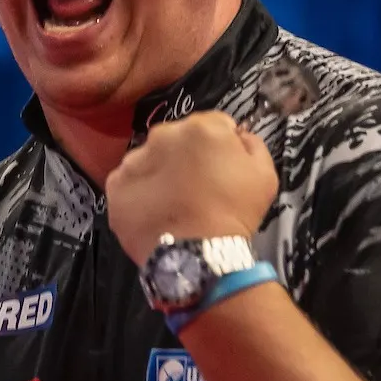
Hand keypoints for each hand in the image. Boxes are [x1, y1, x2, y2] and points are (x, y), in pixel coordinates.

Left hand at [105, 111, 278, 264]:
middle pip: (176, 139)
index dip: (220, 147)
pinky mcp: (115, 187)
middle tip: (197, 187)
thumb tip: (239, 136)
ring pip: (149, 160)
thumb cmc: (235, 214)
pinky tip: (154, 213)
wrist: (199, 256)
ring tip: (173, 204)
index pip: (213, 124)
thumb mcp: (265, 175)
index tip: (222, 168)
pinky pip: (129, 183)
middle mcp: (162, 136)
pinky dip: (139, 194)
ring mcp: (134, 161)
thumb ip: (252, 144)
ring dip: (160, 174)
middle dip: (186, 156)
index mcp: (201, 127)